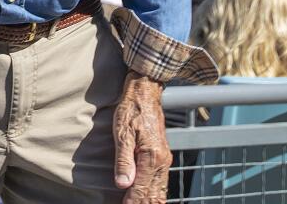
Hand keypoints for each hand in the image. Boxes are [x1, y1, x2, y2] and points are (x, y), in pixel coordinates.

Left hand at [114, 71, 170, 203]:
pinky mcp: (164, 156)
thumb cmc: (131, 110)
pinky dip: (156, 194)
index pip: (141, 190)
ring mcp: (165, 159)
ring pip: (160, 190)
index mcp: (151, 157)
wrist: (145, 93)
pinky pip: (162, 182)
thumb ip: (124, 160)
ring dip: (150, 201)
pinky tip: (151, 198)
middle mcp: (162, 161)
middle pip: (153, 194)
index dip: (131, 203)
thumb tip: (123, 184)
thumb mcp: (122, 133)